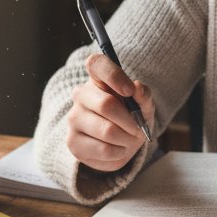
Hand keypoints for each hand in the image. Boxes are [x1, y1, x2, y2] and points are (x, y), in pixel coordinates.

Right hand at [65, 53, 154, 171]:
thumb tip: (137, 87)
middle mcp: (80, 94)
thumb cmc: (131, 116)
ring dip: (128, 139)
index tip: (130, 91)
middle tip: (139, 129)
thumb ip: (143, 95)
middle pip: (106, 105)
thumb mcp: (143, 104)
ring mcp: (73, 118)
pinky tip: (119, 149)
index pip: (96, 63)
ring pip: (107, 131)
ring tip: (130, 140)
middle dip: (130, 121)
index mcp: (97, 77)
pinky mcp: (72, 142)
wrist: (121, 142)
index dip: (114, 75)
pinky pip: (103, 150)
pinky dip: (120, 153)